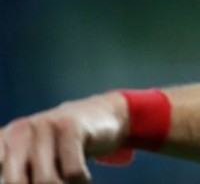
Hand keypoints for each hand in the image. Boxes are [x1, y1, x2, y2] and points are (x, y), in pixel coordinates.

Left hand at [0, 92, 127, 183]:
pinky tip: (82, 175)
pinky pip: (73, 171)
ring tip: (67, 181)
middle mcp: (18, 130)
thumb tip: (17, 183)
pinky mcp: (71, 126)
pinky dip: (80, 180)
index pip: (0, 172)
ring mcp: (46, 125)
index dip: (11, 181)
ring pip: (46, 180)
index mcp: (3, 140)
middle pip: (15, 182)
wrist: (96, 116)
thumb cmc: (58, 148)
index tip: (29, 178)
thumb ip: (16, 176)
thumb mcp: (29, 161)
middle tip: (54, 183)